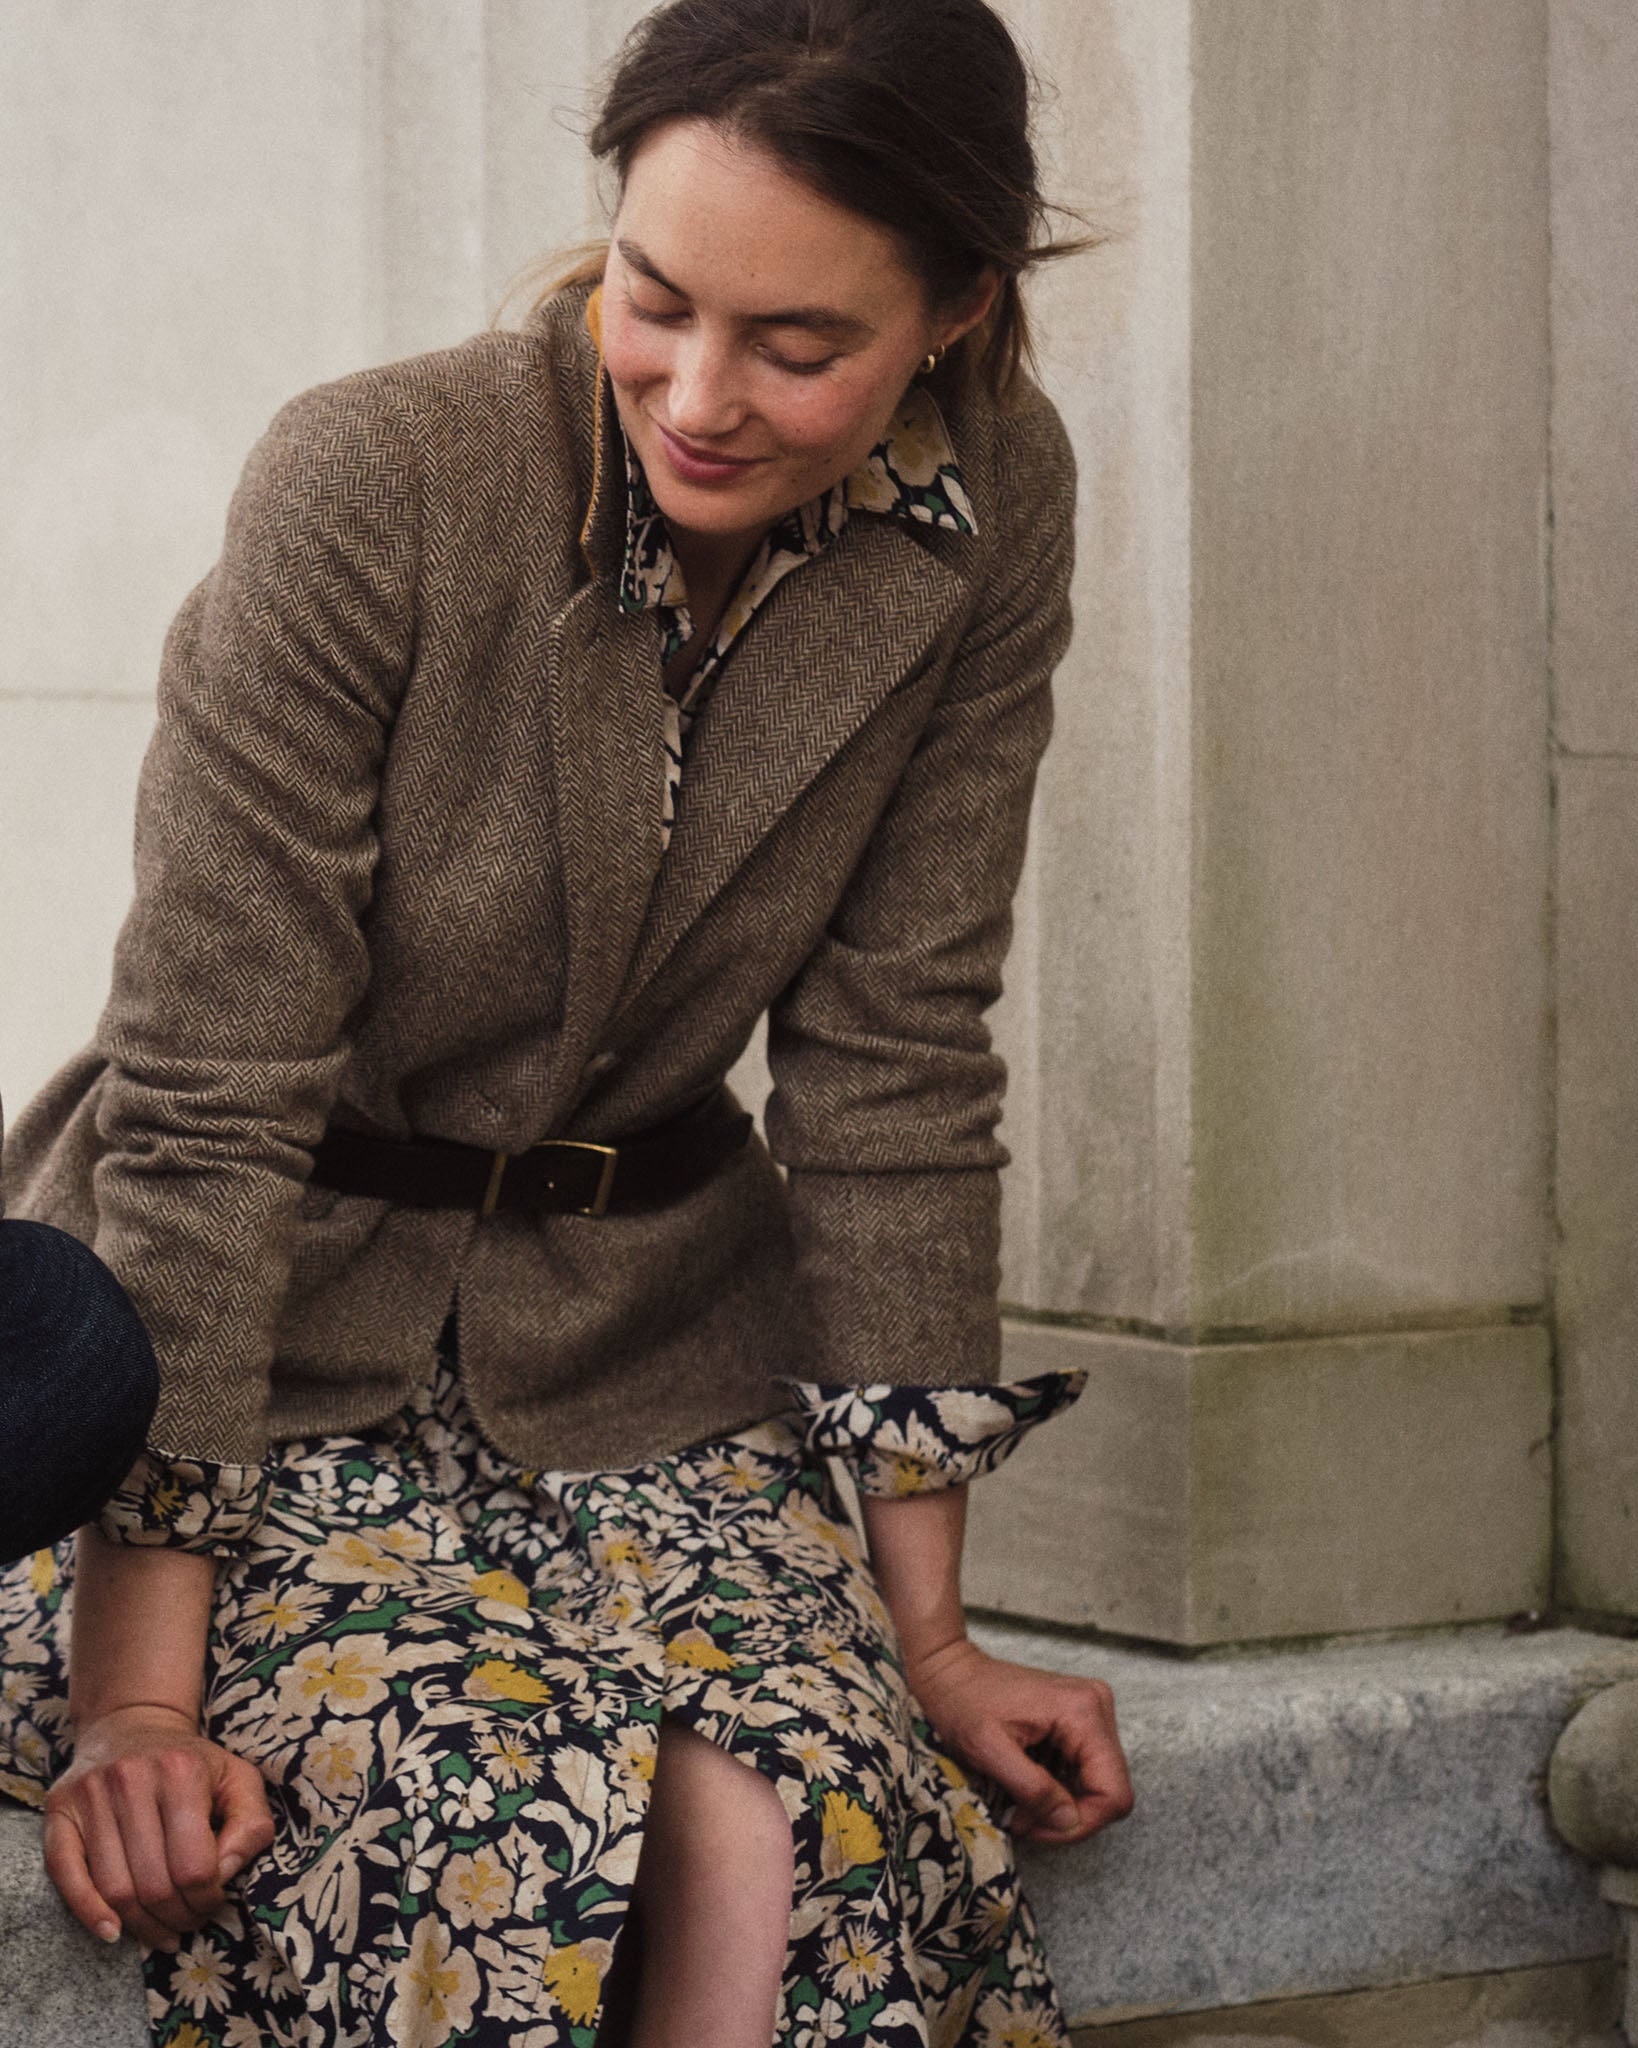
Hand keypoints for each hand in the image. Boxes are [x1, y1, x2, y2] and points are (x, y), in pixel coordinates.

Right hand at [43, 1703, 274, 1949]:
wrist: (132, 1724)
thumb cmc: (193, 1762)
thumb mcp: (239, 1779)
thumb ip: (252, 1824)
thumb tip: (225, 1874)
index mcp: (181, 1771)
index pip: (195, 1865)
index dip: (207, 1898)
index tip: (214, 1902)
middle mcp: (131, 1780)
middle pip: (153, 1884)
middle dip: (177, 1917)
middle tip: (189, 1924)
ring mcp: (90, 1795)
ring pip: (114, 1888)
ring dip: (141, 1925)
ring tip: (162, 1932)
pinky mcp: (60, 1810)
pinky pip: (65, 1873)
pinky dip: (87, 1912)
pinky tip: (112, 1932)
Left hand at [904, 1639, 1133, 1844]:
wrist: (951, 1672)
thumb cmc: (963, 1703)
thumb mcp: (989, 1751)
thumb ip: (1032, 1789)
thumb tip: (1069, 1821)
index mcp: (1083, 1711)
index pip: (1113, 1792)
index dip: (1080, 1824)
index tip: (1036, 1827)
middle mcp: (1097, 1706)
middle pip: (1109, 1789)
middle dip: (1068, 1816)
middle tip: (1024, 1819)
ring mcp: (1092, 1711)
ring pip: (1099, 1783)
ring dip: (1062, 1804)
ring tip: (1021, 1803)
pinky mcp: (1081, 1719)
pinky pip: (1086, 1770)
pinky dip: (1060, 1788)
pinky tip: (1030, 1783)